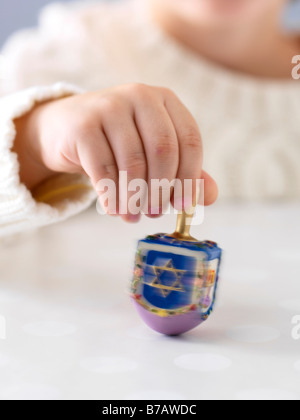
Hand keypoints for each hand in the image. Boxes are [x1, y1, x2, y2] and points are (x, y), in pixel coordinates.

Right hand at [13, 84, 217, 221]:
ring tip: (132, 216)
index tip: (184, 206)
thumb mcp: (152, 152)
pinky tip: (114, 209)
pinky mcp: (83, 125)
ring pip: (133, 162)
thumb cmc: (117, 143)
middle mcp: (140, 96)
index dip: (190, 177)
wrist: (66, 128)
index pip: (190, 140)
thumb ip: (183, 171)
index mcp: (165, 100)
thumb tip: (209, 196)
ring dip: (135, 198)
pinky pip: (103, 169)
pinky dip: (111, 196)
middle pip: (164, 150)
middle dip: (162, 189)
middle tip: (154, 212)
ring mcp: (109, 106)